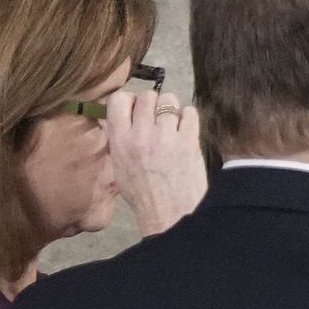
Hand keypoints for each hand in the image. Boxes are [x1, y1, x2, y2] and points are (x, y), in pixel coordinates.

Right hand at [108, 84, 208, 236]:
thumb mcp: (119, 165)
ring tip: (170, 126)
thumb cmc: (143, 192)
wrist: (170, 212)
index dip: (128, 100)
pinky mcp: (189, 139)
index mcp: (120, 142)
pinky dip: (188, 118)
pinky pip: (190, 111)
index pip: (118, 100)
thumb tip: (125, 113)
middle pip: (147, 96)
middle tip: (155, 119)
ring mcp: (166, 136)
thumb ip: (120, 138)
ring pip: (169, 100)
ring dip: (170, 110)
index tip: (134, 108)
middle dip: (152, 104)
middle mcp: (141, 136)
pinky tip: (184, 132)